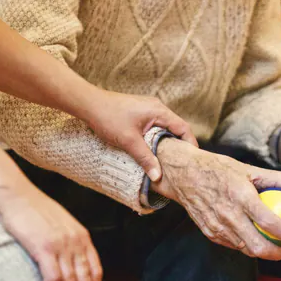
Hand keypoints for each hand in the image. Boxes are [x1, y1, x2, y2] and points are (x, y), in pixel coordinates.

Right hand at [0, 181, 101, 280]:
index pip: (97, 270)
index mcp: (83, 237)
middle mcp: (76, 242)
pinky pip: (53, 278)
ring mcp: (62, 245)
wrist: (18, 196)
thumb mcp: (64, 225)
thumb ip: (72, 242)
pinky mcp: (44, 247)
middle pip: (85, 280)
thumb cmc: (37, 210)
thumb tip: (73, 263)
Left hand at [79, 91, 197, 181]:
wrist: (88, 104)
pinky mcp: (140, 112)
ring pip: (166, 128)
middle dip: (180, 145)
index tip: (192, 159)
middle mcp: (157, 108)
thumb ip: (145, 158)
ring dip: (168, 142)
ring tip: (169, 160)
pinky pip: (156, 126)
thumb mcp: (129, 141)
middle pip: (177, 128)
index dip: (190, 144)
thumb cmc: (108, 117)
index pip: (183, 128)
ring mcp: (149, 109)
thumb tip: (158, 176)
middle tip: (182, 163)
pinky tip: (154, 150)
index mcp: (159, 111)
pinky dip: (158, 138)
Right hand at [151, 139, 280, 260]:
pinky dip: (248, 245)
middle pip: (258, 247)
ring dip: (265, 252)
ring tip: (277, 245)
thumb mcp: (250, 169)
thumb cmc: (220, 169)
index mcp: (241, 197)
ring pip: (246, 250)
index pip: (270, 222)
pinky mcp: (210, 233)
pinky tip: (257, 238)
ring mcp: (217, 227)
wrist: (184, 174)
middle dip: (279, 253)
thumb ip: (279, 180)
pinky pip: (234, 245)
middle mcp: (228, 215)